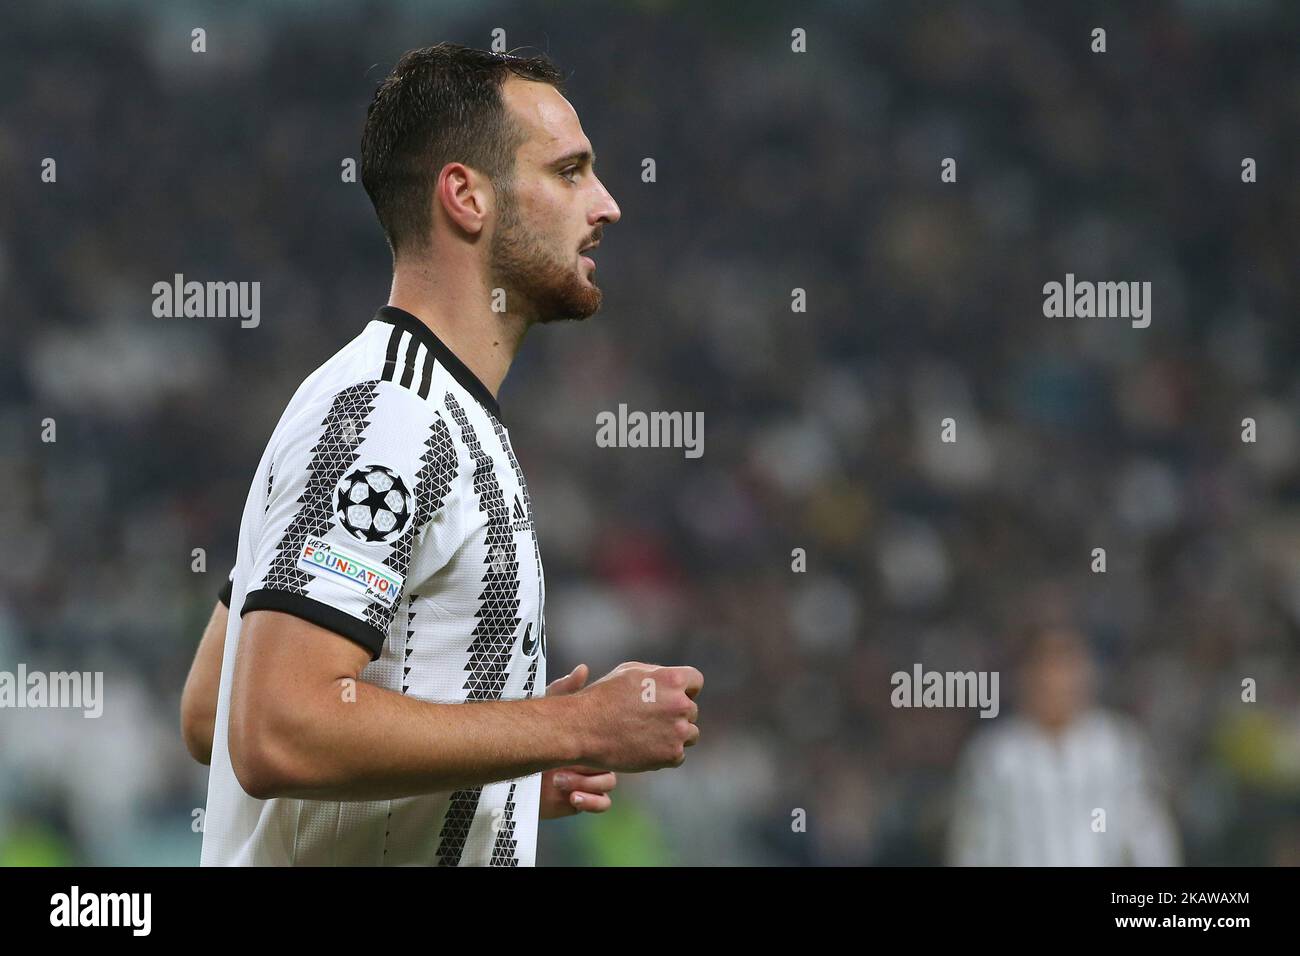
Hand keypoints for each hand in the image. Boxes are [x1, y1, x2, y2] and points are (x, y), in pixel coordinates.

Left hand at [540, 664, 616, 818]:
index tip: (591, 740)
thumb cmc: (529, 738)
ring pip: (608, 783)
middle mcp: (590, 759)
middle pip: (614, 762)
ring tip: (560, 780)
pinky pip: (602, 803)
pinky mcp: (579, 801)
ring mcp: (586, 781)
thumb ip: (565, 690)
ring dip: (587, 783)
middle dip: (593, 766)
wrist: (511, 772)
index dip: (606, 741)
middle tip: (567, 765)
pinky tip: (573, 796)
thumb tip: (583, 669)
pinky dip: (591, 801)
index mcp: (589, 738)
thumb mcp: (547, 710)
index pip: (611, 739)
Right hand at [571, 661, 702, 773]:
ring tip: (648, 735)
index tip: (671, 697)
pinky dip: (665, 754)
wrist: (584, 729)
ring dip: (675, 735)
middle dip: (675, 714)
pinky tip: (644, 748)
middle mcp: (680, 704)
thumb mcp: (630, 672)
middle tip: (650, 720)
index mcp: (672, 679)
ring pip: (690, 734)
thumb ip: (658, 674)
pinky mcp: (672, 755)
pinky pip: (679, 755)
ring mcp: (678, 731)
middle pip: (692, 710)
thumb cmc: (603, 697)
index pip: (696, 681)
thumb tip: (675, 682)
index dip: (684, 688)